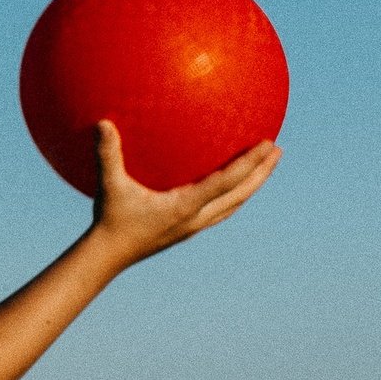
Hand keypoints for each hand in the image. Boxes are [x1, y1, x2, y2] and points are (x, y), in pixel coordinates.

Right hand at [88, 120, 279, 267]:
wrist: (109, 257)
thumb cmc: (110, 219)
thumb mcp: (108, 185)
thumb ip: (107, 154)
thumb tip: (102, 122)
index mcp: (185, 206)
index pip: (227, 181)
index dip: (250, 163)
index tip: (268, 144)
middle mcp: (196, 217)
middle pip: (240, 194)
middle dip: (261, 173)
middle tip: (278, 150)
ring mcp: (194, 226)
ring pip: (234, 205)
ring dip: (252, 186)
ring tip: (264, 167)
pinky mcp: (188, 229)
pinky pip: (220, 210)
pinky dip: (234, 195)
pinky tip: (231, 186)